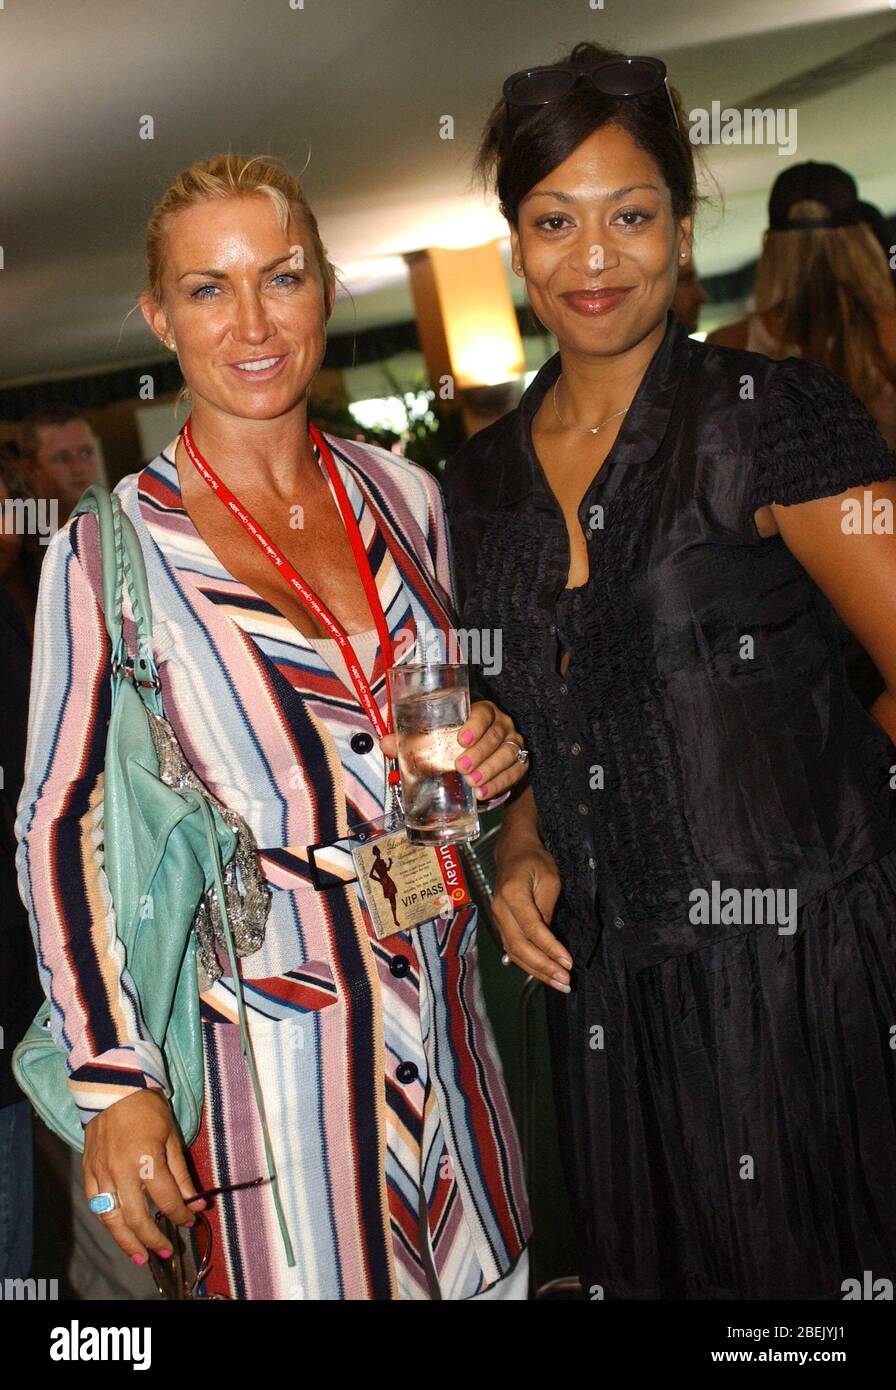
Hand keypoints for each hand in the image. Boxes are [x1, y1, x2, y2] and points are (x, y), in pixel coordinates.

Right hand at [83, 1089, 205, 1264]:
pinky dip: (108, 1221)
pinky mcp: (88, 1171)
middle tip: (166, 1252)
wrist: (114, 1087)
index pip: (166, 1199)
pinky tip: (118, 1231)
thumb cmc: (148, 1108)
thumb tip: (196, 1200)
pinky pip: (96, 1204)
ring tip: (140, 1258)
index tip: (191, 1219)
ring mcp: (101, 1173)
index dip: (182, 1213)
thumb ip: (181, 1173)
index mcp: (146, 1160)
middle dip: (153, 1239)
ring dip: (126, 1242)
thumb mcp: (171, 1136)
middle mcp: (121, 1171)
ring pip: (112, 1218)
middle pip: (137, 1217)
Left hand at [380, 700, 527, 800]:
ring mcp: (513, 742)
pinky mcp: (520, 761)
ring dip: (490, 770)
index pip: (483, 713)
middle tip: (461, 768)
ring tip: (473, 783)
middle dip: (479, 753)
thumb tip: (385, 744)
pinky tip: (484, 793)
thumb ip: (412, 740)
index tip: (461, 740)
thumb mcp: (437, 736)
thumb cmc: (455, 740)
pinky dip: (501, 783)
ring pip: (508, 754)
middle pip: (495, 736)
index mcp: (482, 711)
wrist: (481, 753)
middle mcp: (502, 724)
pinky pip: (516, 771)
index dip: (474, 725)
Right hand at [492, 834, 571, 991]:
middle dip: (543, 967)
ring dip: (536, 971)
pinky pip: (513, 949)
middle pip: (519, 946)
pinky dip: (528, 965)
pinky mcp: (502, 924)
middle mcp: (500, 909)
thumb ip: (547, 909)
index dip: (550, 948)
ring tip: (558, 984)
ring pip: (514, 952)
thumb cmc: (534, 860)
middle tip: (565, 982)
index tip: (568, 963)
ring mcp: (498, 918)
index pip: (532, 928)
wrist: (513, 850)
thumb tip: (550, 938)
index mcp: (512, 894)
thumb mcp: (549, 878)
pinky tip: (543, 974)